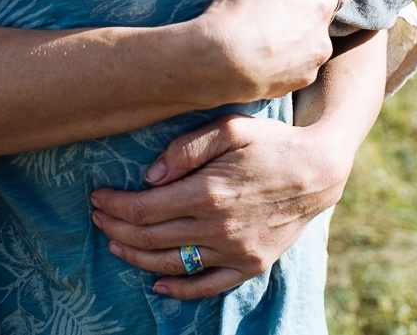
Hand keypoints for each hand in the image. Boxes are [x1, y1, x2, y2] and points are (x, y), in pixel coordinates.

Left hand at [90, 114, 354, 299]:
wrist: (318, 170)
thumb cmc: (271, 142)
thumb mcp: (230, 127)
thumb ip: (186, 148)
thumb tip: (149, 177)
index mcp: (207, 192)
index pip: (143, 208)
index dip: (114, 205)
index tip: (98, 196)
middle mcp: (217, 227)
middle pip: (150, 237)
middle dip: (116, 227)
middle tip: (98, 216)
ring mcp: (234, 251)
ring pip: (172, 263)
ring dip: (137, 256)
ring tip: (115, 242)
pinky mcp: (250, 264)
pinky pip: (208, 285)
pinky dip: (180, 288)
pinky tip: (159, 283)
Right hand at [193, 0, 347, 105]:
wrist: (215, 61)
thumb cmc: (240, 9)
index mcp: (321, 6)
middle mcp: (324, 39)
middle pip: (322, 18)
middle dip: (306, 13)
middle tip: (274, 12)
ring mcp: (311, 66)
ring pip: (310, 45)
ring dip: (296, 39)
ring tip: (264, 37)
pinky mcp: (295, 85)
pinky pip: (296, 67)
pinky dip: (285, 61)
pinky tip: (262, 56)